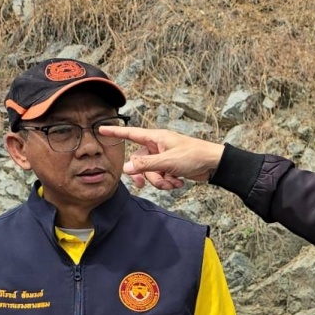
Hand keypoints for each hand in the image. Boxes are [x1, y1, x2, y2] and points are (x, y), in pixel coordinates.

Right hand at [95, 125, 224, 191]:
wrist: (213, 164)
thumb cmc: (194, 156)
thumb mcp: (168, 161)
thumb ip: (146, 165)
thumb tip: (127, 168)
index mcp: (156, 138)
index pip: (131, 134)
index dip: (116, 132)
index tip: (101, 129)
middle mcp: (157, 146)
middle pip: (139, 162)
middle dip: (147, 175)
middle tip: (145, 184)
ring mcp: (163, 157)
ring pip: (150, 172)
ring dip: (160, 181)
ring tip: (174, 182)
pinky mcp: (170, 167)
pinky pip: (160, 177)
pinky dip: (168, 182)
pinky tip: (179, 182)